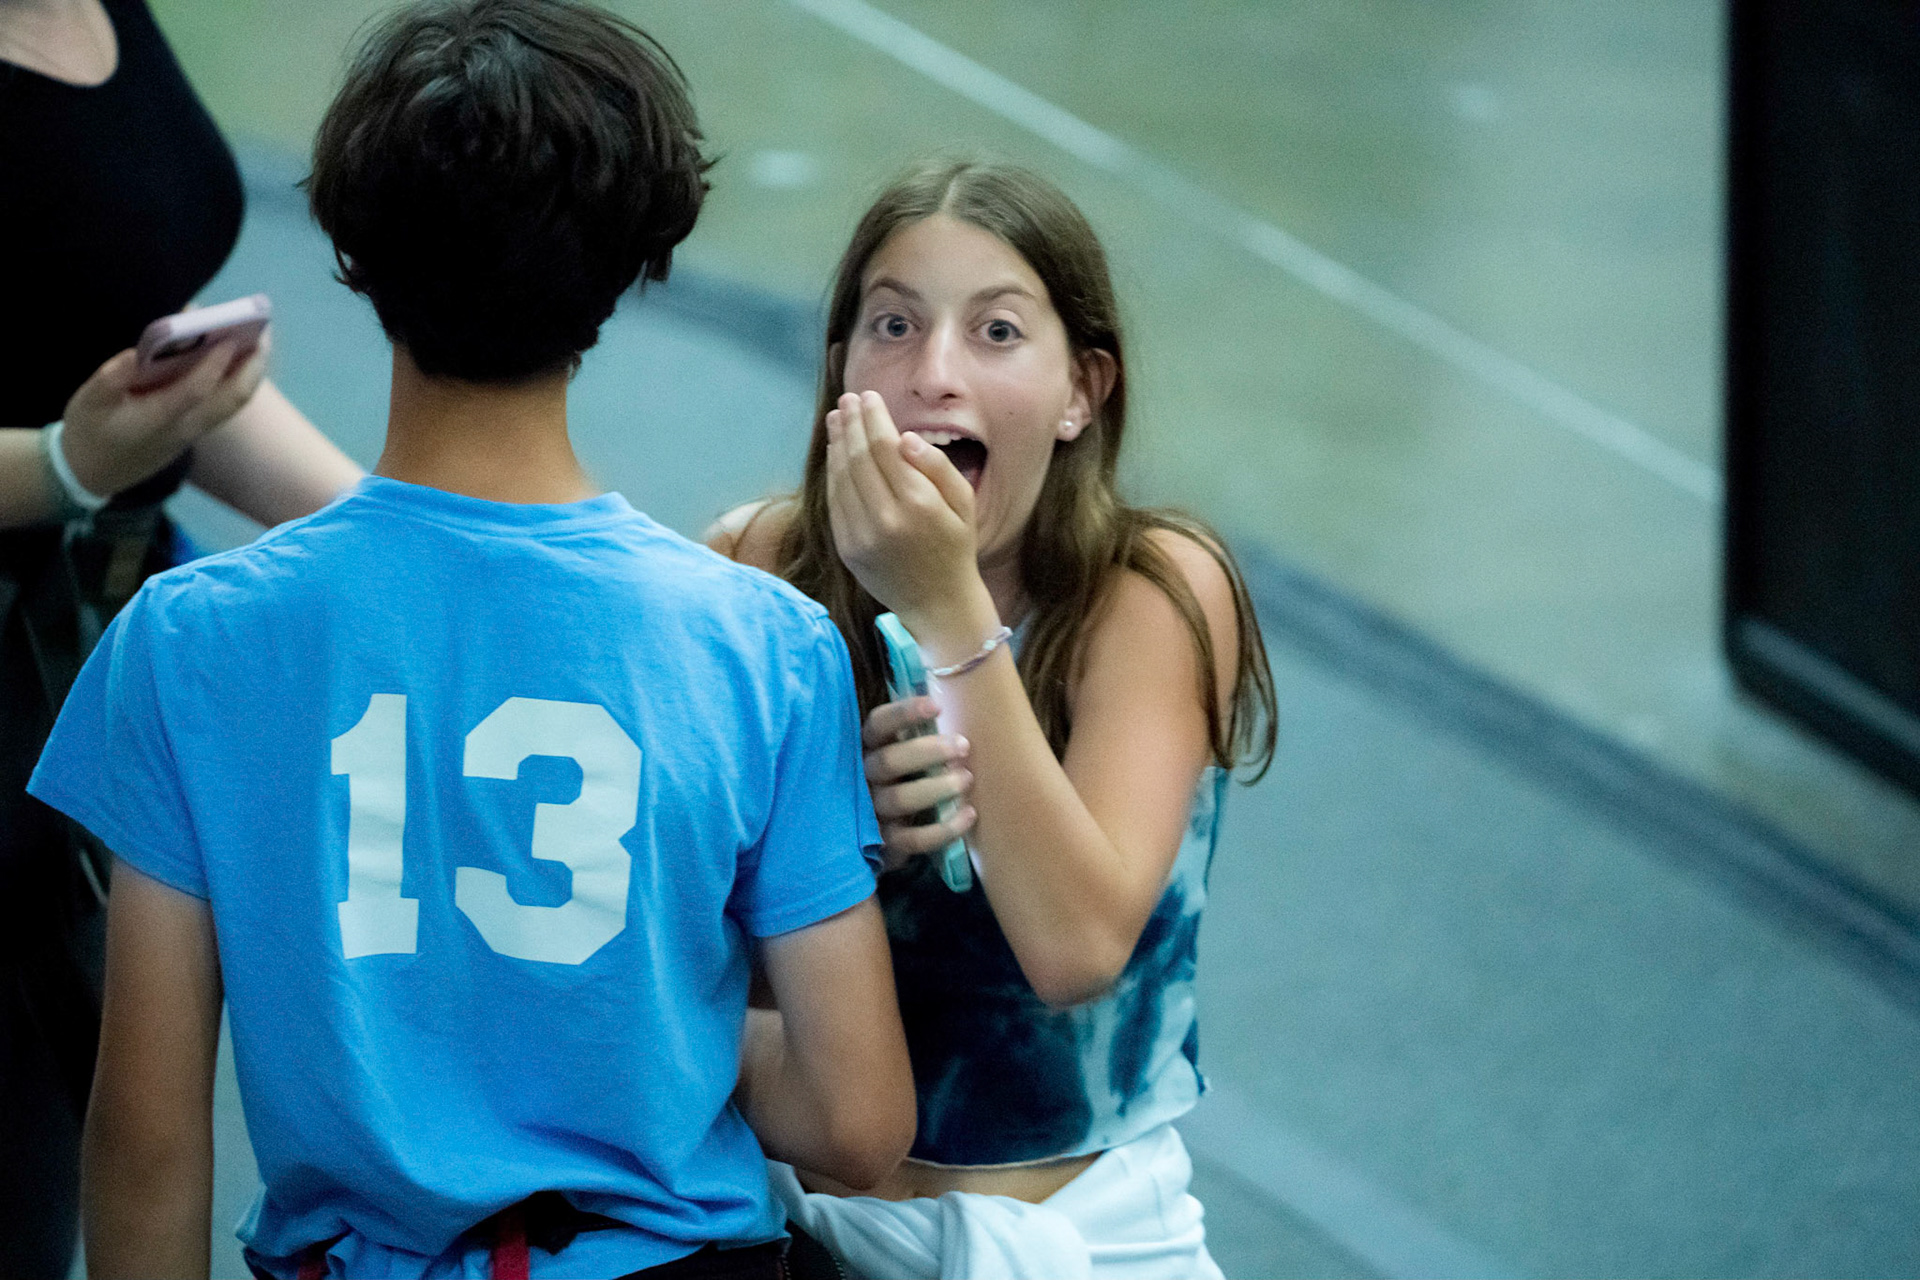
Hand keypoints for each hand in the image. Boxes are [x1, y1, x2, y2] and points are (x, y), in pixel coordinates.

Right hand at [58, 330, 269, 498]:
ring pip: (235, 403)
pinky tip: (240, 357)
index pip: (195, 390)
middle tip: (262, 329)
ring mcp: (195, 431)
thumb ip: (110, 379)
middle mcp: (186, 427)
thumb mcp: (88, 403)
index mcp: (158, 419)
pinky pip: (228, 404)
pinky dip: (240, 380)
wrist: (95, 473)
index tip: (228, 335)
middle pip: (232, 399)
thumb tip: (134, 355)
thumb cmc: (89, 431)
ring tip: (259, 337)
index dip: (213, 364)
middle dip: (251, 365)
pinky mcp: (197, 430)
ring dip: (251, 371)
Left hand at [825, 389, 983, 624]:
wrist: (938, 603)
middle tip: (847, 400)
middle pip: (858, 458)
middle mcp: (885, 519)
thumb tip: (905, 438)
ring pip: (841, 477)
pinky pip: (835, 502)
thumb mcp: (963, 503)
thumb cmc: (956, 547)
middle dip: (851, 423)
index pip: (884, 448)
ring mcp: (861, 536)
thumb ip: (937, 467)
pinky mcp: (847, 549)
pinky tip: (836, 453)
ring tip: (837, 418)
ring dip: (837, 443)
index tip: (868, 396)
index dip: (873, 417)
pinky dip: (833, 472)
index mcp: (918, 504)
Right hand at [862, 695, 975, 870]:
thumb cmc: (901, 780)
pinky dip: (944, 829)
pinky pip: (914, 839)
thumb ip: (916, 734)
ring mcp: (874, 813)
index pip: (877, 725)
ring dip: (937, 788)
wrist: (880, 837)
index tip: (937, 706)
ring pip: (900, 799)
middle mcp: (864, 779)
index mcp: (867, 749)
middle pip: (889, 761)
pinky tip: (969, 815)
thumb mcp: (900, 753)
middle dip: (928, 751)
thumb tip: (950, 697)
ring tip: (967, 779)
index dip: (903, 714)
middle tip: (964, 745)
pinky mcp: (887, 844)